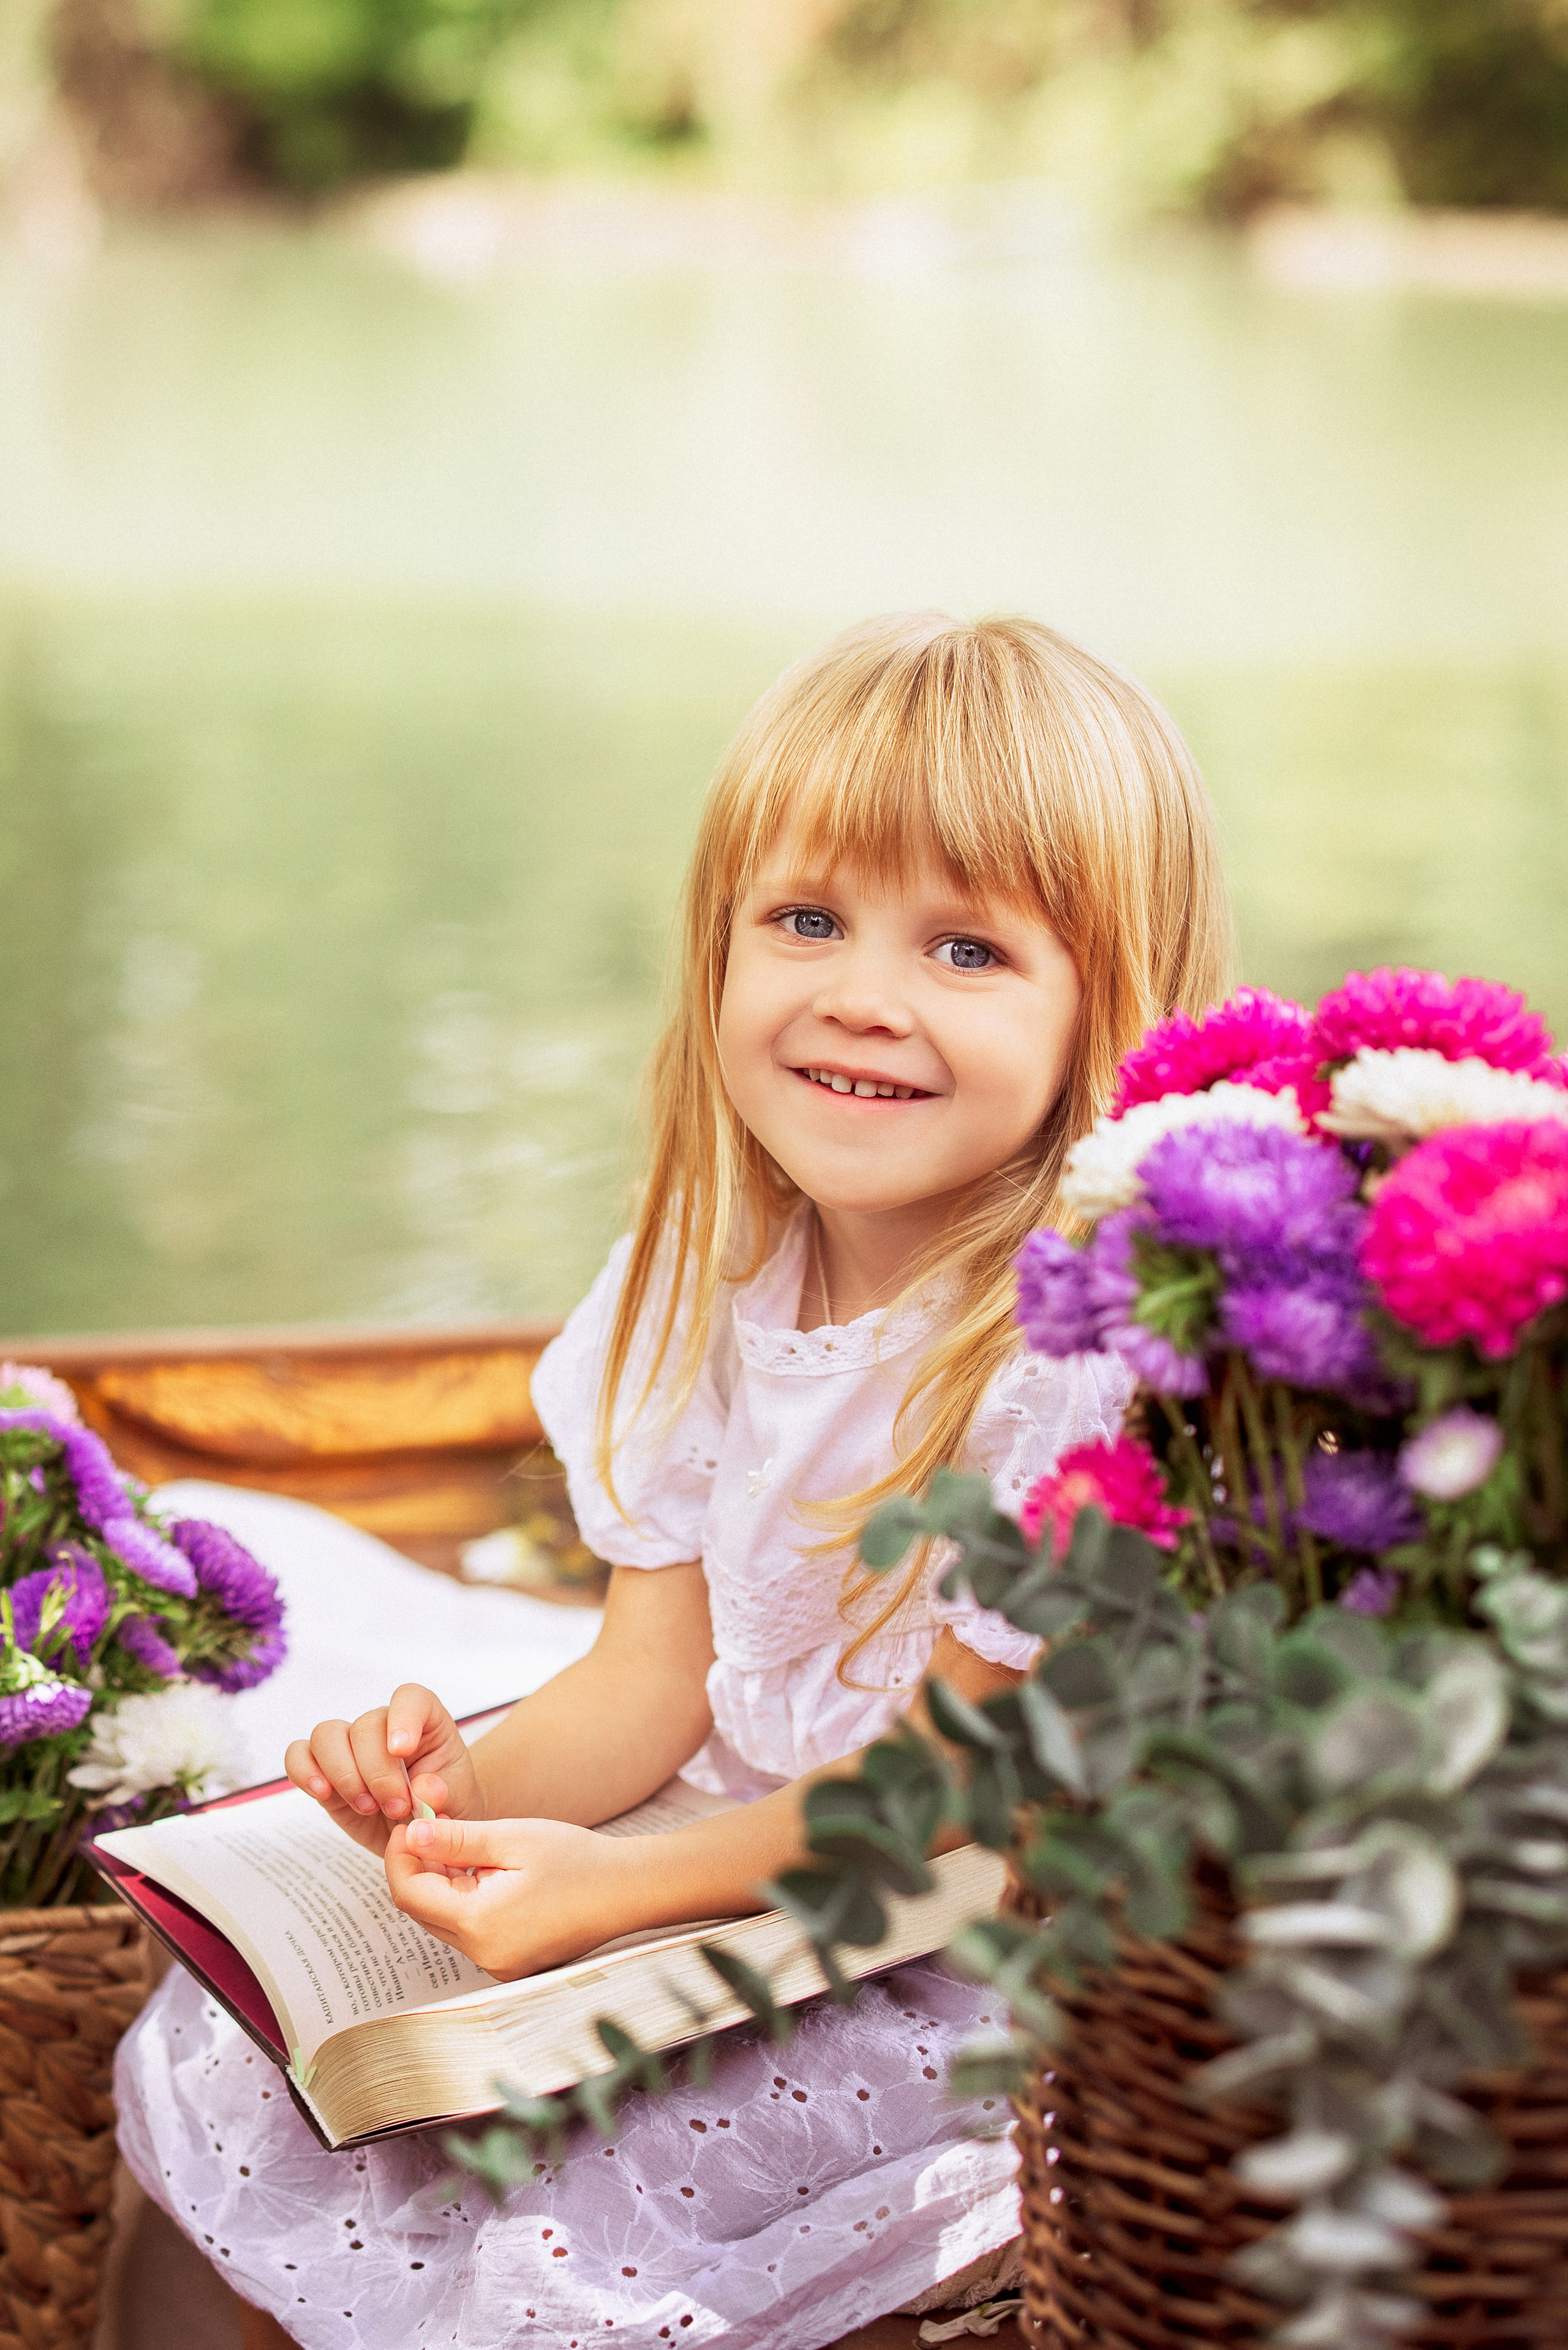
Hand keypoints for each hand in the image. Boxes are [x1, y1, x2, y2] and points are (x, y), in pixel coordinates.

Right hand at [284, 1684, 483, 1856]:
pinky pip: (298, 1755)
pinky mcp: (323, 1770)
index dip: (403, 1718)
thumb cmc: (445, 1804)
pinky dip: (304, 1771)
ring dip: (344, 1774)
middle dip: (377, 1772)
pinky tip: (323, 1793)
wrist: (424, 1830)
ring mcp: (350, 1745)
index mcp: (425, 1721)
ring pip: (327, 1734)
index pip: (410, 1698)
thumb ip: (446, 1793)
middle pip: (365, 1725)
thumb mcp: (460, 1801)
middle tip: (397, 1808)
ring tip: (368, 1807)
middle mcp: (383, 1726)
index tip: (403, 1751)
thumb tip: (424, 1789)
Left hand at [384, 1814, 629, 1977]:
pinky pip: (468, 1932)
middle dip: (419, 1869)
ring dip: (442, 1885)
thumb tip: (410, 1835)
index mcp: (481, 1924)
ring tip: (463, 1845)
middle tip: (430, 1827)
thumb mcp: (513, 1838)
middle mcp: (484, 1955)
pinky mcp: (509, 1964)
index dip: (401, 1857)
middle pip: (422, 1912)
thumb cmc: (577, 1859)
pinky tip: (485, 1872)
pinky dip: (465, 1901)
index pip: (409, 1895)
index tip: (410, 1823)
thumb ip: (456, 1839)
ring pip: (444, 1922)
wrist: (628, 1891)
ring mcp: (497, 1965)